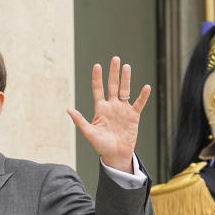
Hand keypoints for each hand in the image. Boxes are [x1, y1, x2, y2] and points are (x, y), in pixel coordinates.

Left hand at [67, 57, 150, 172]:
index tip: (97, 66)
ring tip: (127, 66)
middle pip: (112, 85)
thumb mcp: (89, 133)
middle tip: (115, 58)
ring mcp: (123, 110)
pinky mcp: (133, 116)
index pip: (98, 89)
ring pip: (125, 90)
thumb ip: (80, 121)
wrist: (116, 155)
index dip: (97, 78)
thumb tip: (68, 109)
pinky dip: (142, 96)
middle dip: (114, 72)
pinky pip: (139, 104)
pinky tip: (145, 87)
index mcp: (100, 109)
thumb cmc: (101, 145)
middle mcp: (112, 106)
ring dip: (126, 79)